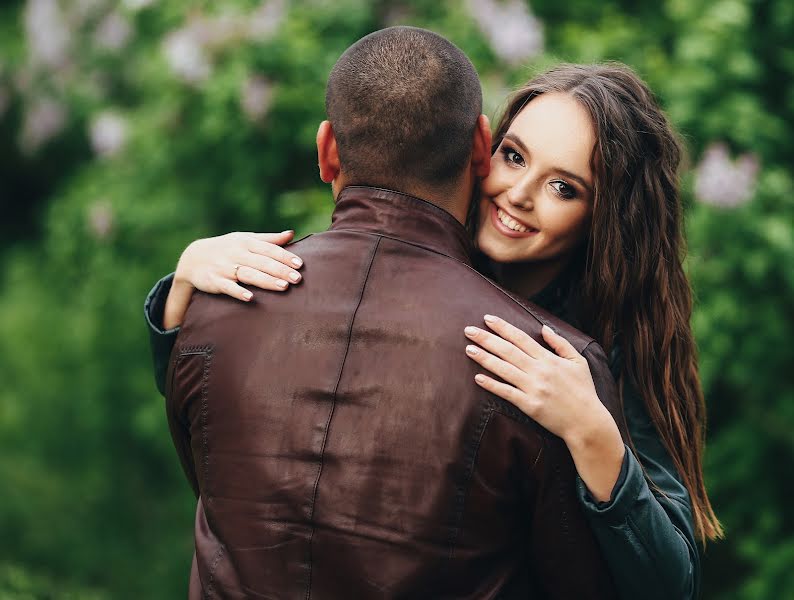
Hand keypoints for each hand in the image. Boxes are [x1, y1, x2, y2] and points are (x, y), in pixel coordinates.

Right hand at [175, 231, 303, 299]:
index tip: (300, 264)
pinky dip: (238, 292)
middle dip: (281, 270)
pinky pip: (228, 287)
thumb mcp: (245, 239)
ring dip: (266, 281)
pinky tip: (250, 298)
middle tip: (298, 279)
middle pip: (262, 262)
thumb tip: (291, 234)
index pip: (269, 249)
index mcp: (246, 242)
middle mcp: (237, 254)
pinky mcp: (215, 281)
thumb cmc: (227, 248)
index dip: (285, 256)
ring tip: (284, 287)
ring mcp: (225, 268)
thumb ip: (269, 239)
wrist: (192, 258)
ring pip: (249, 274)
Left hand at [464, 315, 623, 500]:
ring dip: (484, 358)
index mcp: (549, 359)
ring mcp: (533, 388)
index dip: (503, 327)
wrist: (587, 422)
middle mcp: (539, 371)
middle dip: (487, 339)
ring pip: (504, 369)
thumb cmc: (583, 391)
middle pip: (508, 351)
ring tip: (469, 349)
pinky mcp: (529, 405)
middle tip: (468, 330)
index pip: (521, 338)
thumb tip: (544, 328)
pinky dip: (492, 385)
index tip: (488, 319)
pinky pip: (507, 393)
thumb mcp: (578, 362)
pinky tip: (478, 378)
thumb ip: (560, 344)